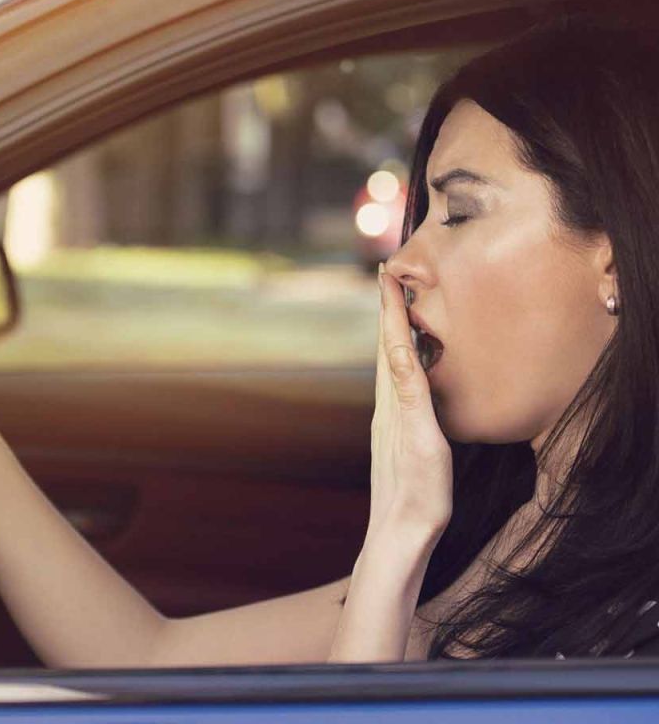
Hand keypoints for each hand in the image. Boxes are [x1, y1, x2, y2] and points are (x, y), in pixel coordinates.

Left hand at [367, 264, 452, 542]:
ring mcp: (388, 421)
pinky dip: (402, 363)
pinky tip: (409, 370)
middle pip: (385, 348)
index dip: (389, 306)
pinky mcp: (396, 435)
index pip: (389, 342)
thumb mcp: (421, 439)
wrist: (401, 534)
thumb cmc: (418, 491)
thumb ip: (410, 393)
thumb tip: (396, 346)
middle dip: (388, 312)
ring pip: (390, 366)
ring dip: (393, 334)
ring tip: (399, 311)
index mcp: (392, 401)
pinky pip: (397, 386)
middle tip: (391, 279)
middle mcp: (385, 406)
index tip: (387, 271)